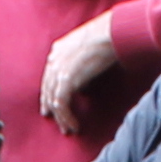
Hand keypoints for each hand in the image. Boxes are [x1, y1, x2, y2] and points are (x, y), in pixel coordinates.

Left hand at [39, 17, 121, 133]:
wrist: (112, 32)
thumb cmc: (109, 36)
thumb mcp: (89, 49)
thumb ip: (81, 65)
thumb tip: (83, 85)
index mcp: (58, 49)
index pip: (48, 77)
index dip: (49, 94)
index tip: (52, 109)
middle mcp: (55, 59)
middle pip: (47, 90)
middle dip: (53, 109)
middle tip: (60, 124)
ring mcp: (59, 69)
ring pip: (53, 100)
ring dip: (61, 118)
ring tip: (69, 129)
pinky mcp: (67, 79)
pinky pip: (61, 104)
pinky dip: (66, 117)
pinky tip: (74, 125)